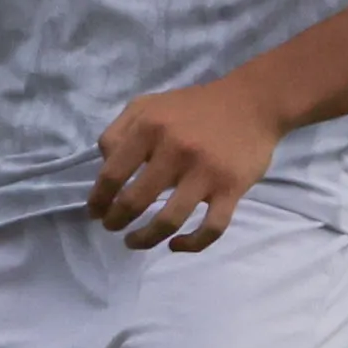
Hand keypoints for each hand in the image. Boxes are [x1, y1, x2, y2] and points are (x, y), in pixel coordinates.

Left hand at [91, 74, 280, 251]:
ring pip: (169, 220)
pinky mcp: (231, 188)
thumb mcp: (146, 106)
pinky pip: (211, 227)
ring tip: (134, 242)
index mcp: (149, 128)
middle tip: (112, 228)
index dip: (99, 199)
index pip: (112, 174)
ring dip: (146, 238)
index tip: (95, 212)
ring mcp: (205, 172)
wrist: (251, 103)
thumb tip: (103, 166)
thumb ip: (118, 131)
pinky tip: (176, 245)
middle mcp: (174, 150)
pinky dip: (192, 244)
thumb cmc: (192, 107)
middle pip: (134, 200)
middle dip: (116, 221)